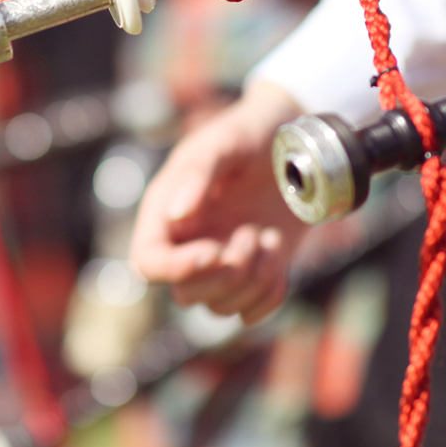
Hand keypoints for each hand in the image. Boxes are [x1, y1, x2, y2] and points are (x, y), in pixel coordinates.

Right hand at [130, 81, 308, 323]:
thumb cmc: (251, 133)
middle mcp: (188, 244)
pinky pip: (251, 312)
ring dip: (252, 281)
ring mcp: (221, 262)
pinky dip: (269, 297)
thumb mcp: (224, 142)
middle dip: (226, 275)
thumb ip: (197, 173)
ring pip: (220, 307)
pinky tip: (280, 259)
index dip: (176, 268)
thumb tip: (175, 216)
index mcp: (166, 212)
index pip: (148, 262)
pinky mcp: (254, 272)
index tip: (214, 250)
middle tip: (252, 234)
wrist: (297, 141)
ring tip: (269, 237)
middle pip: (186, 294)